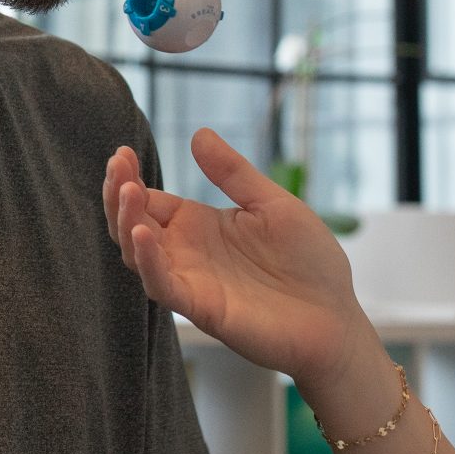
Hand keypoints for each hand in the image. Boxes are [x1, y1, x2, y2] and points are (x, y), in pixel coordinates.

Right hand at [100, 129, 375, 391]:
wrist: (337, 319)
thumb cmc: (310, 264)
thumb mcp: (272, 204)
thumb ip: (234, 173)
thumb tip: (199, 134)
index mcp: (199, 225)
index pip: (149, 200)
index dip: (129, 178)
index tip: (123, 153)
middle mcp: (186, 252)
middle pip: (131, 223)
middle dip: (118, 195)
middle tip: (117, 167)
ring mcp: (190, 280)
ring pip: (137, 253)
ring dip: (126, 222)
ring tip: (127, 192)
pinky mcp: (200, 307)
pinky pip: (162, 285)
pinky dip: (147, 261)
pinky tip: (144, 235)